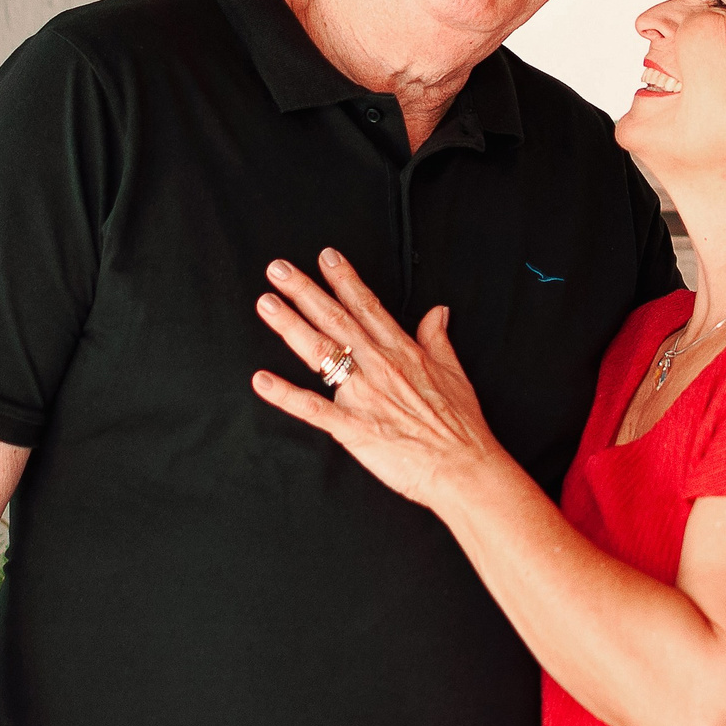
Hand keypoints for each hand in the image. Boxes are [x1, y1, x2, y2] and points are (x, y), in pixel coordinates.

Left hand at [251, 250, 505, 511]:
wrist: (463, 468)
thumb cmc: (461, 427)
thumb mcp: (455, 372)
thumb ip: (438, 338)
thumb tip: (438, 312)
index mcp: (403, 352)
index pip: (367, 306)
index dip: (344, 280)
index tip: (325, 257)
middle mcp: (380, 366)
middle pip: (336, 320)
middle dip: (305, 292)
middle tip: (278, 270)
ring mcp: (364, 396)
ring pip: (321, 352)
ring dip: (290, 326)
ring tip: (267, 304)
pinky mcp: (353, 428)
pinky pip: (313, 408)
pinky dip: (286, 395)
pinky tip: (262, 380)